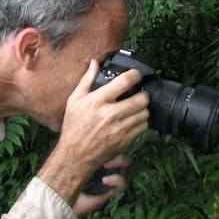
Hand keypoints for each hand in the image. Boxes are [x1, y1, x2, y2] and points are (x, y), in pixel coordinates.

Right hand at [38, 60, 148, 205]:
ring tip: (136, 108)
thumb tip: (95, 63)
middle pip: (140, 99)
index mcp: (97, 101)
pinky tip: (133, 120)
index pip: (124, 82)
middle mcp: (109, 114)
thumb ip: (86, 80)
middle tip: (140, 93)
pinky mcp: (125, 140)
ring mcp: (119, 129)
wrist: (75, 155)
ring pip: (144, 113)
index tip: (137, 74)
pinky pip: (143, 127)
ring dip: (143, 109)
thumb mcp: (74, 101)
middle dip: (143, 94)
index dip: (136, 75)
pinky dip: (141, 122)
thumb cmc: (74, 126)